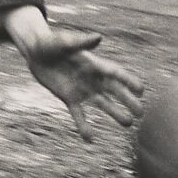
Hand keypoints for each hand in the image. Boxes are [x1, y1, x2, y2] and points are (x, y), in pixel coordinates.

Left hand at [22, 28, 144, 142]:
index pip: (115, 73)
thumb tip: (98, 38)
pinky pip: (79, 114)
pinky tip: (90, 139)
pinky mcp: (69, 98)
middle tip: (141, 113)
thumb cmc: (51, 43)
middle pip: (114, 90)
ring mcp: (82, 89)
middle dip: (127, 101)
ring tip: (128, 124)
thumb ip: (81, 42)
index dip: (129, 80)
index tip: (141, 90)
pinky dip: (84, 126)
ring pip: (102, 103)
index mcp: (93, 63)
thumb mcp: (64, 43)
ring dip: (115, 113)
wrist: (35, 52)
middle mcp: (92, 78)